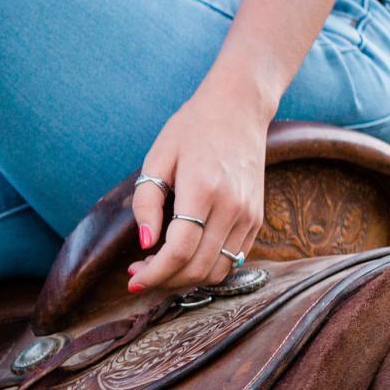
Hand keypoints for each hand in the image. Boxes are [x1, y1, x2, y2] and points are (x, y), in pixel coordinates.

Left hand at [126, 85, 268, 292]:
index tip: (133, 280)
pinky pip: (232, 260)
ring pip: (217, 270)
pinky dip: (206, 268)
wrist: (238, 109)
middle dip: (164, 280)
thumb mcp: (157, 158)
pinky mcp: (256, 219)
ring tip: (160, 268)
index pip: (179, 250)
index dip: (154, 273)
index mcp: (203, 189)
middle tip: (139, 273)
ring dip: (185, 279)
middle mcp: (232, 206)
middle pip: (198, 267)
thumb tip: (145, 244)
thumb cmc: (191, 130)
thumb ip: (147, 202)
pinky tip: (185, 257)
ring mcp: (249, 215)